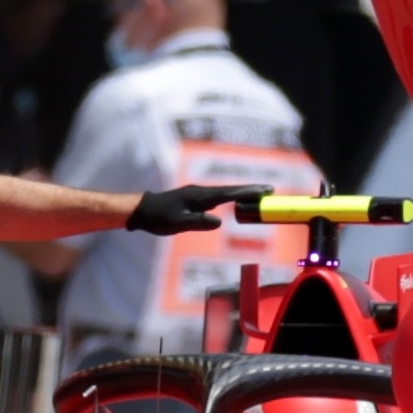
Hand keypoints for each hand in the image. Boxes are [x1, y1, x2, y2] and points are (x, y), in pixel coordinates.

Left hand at [126, 185, 269, 235]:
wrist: (142, 210)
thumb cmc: (159, 218)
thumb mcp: (178, 223)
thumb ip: (198, 222)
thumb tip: (219, 222)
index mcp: (200, 197)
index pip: (228, 194)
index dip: (247, 192)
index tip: (264, 190)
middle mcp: (202, 192)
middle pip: (231, 190)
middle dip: (250, 189)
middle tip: (270, 189)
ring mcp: (199, 194)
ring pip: (225, 192)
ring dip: (243, 192)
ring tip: (260, 194)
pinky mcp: (196, 198)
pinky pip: (218, 197)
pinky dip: (232, 197)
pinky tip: (237, 200)